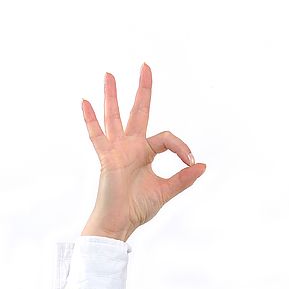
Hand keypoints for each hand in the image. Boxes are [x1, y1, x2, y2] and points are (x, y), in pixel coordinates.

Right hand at [80, 64, 206, 240]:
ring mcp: (116, 150)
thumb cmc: (138, 207)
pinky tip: (85, 101)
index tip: (191, 161)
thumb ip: (184, 178)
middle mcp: (131, 147)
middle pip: (138, 112)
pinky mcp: (106, 158)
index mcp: (146, 152)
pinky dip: (90, 120)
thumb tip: (203, 165)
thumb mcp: (167, 191)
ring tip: (110, 74)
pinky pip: (97, 136)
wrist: (120, 222)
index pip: (167, 138)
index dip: (182, 147)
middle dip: (143, 90)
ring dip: (112, 96)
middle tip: (146, 66)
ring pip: (114, 117)